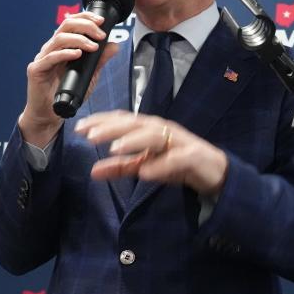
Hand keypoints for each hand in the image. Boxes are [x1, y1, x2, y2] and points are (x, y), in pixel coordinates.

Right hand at [18, 12, 118, 145]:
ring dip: (79, 39)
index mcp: (62, 45)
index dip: (86, 18)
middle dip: (85, 26)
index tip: (102, 21)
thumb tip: (114, 46)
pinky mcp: (36, 70)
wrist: (51, 112)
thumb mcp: (89, 74)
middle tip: (100, 34)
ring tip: (93, 46)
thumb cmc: (67, 91)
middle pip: (65, 26)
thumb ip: (100, 60)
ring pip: (59, 39)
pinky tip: (77, 54)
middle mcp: (51, 48)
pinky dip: (65, 53)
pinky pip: (50, 57)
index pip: (72, 23)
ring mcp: (42, 58)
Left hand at [75, 111, 228, 194]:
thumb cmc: (179, 164)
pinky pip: (176, 159)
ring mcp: (179, 141)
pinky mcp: (193, 156)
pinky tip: (145, 173)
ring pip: (155, 136)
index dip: (101, 122)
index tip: (79, 128)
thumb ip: (121, 167)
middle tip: (90, 136)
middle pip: (135, 124)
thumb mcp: (146, 166)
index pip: (123, 120)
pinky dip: (161, 164)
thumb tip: (93, 171)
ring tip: (114, 149)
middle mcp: (164, 130)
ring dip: (134, 141)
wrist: (214, 172)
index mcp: (150, 129)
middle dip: (112, 128)